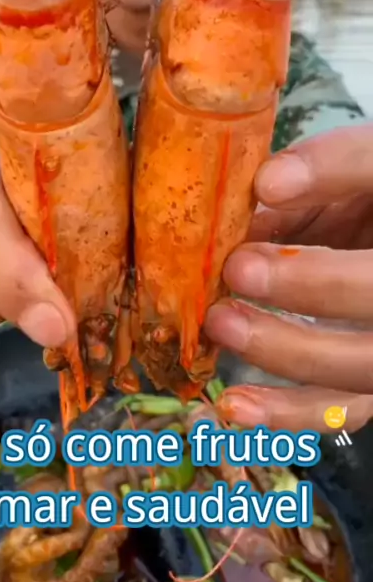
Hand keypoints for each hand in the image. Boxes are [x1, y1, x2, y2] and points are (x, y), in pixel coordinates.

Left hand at [205, 125, 372, 433]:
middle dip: (310, 287)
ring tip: (222, 323)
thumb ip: (325, 170)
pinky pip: (336, 410)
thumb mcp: (356, 169)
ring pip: (356, 370)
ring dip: (285, 351)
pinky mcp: (363, 379)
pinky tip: (235, 404)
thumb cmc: (364, 194)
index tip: (266, 189)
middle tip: (239, 267)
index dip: (334, 192)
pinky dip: (285, 413)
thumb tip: (267, 185)